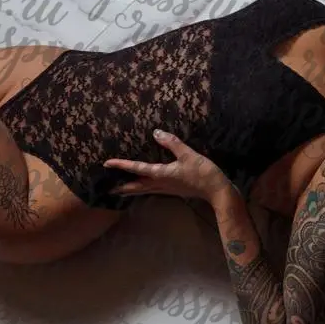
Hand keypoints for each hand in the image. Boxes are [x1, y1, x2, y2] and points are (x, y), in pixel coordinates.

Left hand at [103, 130, 236, 203]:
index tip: (107, 163)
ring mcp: (167, 189)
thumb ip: (172, 143)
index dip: (122, 165)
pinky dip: (144, 189)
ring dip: (132, 190)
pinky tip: (146, 187)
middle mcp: (161, 184)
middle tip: (108, 189)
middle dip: (123, 187)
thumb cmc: (203, 172)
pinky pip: (153, 190)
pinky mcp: (174, 190)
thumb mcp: (188, 154)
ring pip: (144, 190)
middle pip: (137, 186)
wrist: (217, 191)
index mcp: (161, 174)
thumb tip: (156, 133)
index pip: (137, 168)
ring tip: (121, 190)